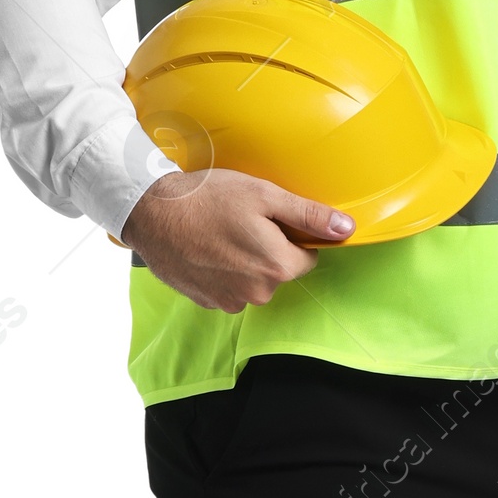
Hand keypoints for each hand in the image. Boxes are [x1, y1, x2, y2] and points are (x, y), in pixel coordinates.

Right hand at [121, 168, 353, 311]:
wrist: (151, 212)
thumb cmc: (207, 198)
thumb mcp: (264, 195)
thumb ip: (308, 216)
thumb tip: (346, 229)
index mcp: (277, 267)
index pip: (307, 258)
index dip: (292, 236)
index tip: (268, 220)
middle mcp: (257, 293)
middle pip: (279, 271)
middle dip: (268, 250)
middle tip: (241, 222)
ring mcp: (230, 301)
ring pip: (254, 281)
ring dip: (244, 262)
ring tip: (220, 234)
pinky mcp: (207, 302)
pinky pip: (229, 288)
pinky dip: (223, 272)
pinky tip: (207, 249)